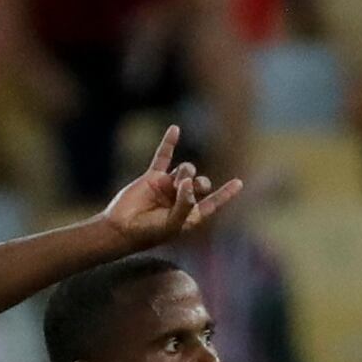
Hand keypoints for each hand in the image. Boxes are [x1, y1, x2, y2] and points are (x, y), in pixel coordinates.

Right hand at [98, 126, 242, 250]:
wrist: (122, 228)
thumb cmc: (149, 232)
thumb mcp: (172, 223)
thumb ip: (185, 205)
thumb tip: (190, 183)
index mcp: (190, 214)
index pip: (213, 202)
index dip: (226, 193)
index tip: (239, 183)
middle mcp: (181, 199)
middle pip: (201, 183)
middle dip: (199, 183)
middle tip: (186, 188)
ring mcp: (167, 186)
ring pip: (186, 170)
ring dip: (186, 173)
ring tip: (175, 183)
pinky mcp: (153, 177)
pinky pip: (163, 157)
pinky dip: (169, 143)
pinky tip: (175, 129)